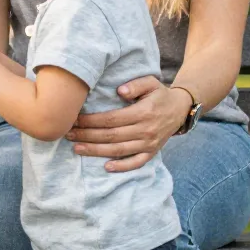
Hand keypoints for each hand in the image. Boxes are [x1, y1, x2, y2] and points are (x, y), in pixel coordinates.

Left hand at [68, 75, 187, 171]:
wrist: (180, 109)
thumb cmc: (160, 94)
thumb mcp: (151, 82)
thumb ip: (136, 85)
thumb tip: (119, 91)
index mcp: (143, 113)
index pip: (111, 119)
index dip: (91, 121)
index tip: (74, 119)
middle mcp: (145, 130)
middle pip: (111, 136)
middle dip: (87, 135)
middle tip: (68, 134)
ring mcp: (149, 143)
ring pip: (118, 150)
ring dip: (96, 151)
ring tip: (77, 148)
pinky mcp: (152, 152)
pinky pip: (136, 162)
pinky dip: (122, 166)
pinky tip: (106, 167)